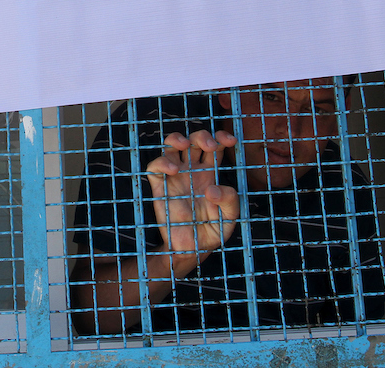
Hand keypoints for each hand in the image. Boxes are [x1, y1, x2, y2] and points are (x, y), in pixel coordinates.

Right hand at [145, 130, 240, 272]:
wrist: (192, 249)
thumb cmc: (212, 231)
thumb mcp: (229, 218)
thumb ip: (229, 201)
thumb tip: (212, 189)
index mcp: (210, 173)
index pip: (215, 146)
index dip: (221, 137)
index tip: (229, 141)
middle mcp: (192, 170)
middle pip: (194, 139)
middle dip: (202, 136)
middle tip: (210, 146)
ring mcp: (175, 177)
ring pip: (171, 145)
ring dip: (177, 138)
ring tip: (185, 145)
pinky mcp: (160, 187)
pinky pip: (154, 167)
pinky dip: (161, 162)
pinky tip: (173, 170)